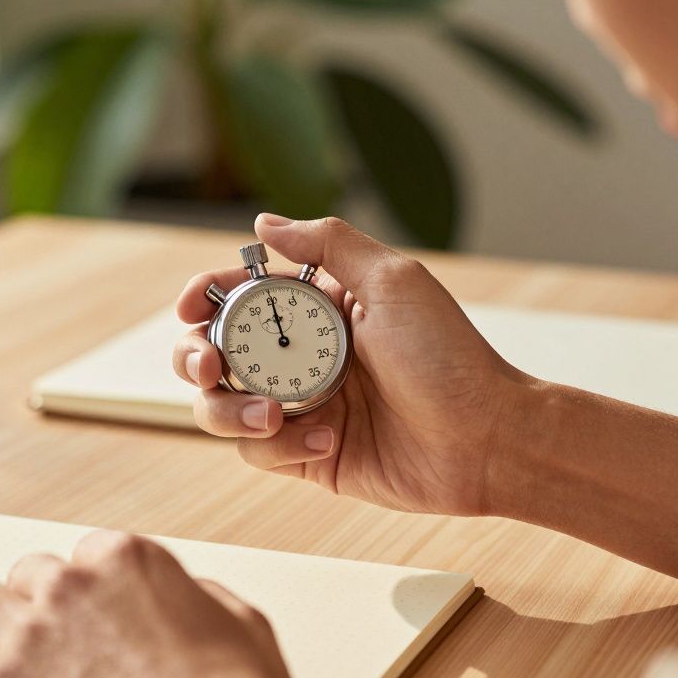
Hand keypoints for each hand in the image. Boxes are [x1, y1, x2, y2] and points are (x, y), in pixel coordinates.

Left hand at [0, 531, 289, 677]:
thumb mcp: (240, 625)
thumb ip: (196, 597)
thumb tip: (183, 602)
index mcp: (126, 560)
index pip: (85, 552)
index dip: (90, 588)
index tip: (94, 612)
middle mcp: (70, 587)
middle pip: (26, 574)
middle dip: (37, 605)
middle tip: (51, 639)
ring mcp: (27, 635)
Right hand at [173, 215, 532, 515]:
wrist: (487, 440)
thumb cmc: (450, 357)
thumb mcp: (393, 282)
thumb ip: (328, 244)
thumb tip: (263, 223)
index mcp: (318, 308)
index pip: (240, 296)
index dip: (204, 297)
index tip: (191, 304)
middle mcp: (303, 357)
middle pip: (215, 353)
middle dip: (196, 358)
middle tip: (211, 368)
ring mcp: (303, 408)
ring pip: (225, 408)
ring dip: (232, 411)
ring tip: (272, 415)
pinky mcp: (309, 455)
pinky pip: (260, 452)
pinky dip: (281, 445)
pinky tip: (328, 439)